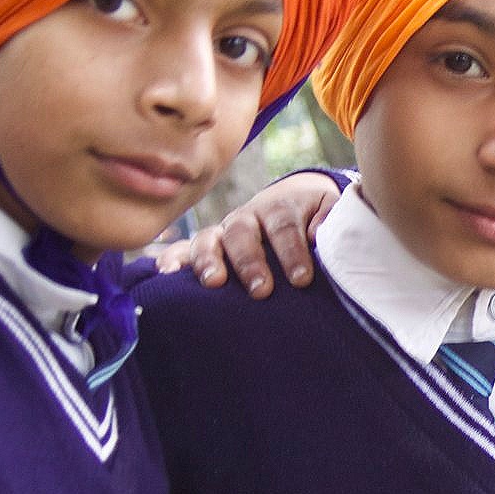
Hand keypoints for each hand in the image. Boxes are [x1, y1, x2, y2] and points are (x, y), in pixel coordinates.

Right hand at [177, 172, 340, 295]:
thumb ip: (329, 219)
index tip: (302, 279)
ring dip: (209, 261)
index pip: (284, 226)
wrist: (293, 203)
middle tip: (262, 290)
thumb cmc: (315, 217)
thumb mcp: (329, 211)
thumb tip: (317, 234)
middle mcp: (247, 217)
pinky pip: (183, 249)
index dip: (292, 251)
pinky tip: (165, 275)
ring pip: (209, 239)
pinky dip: (172, 259)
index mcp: (280, 207)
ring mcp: (223, 231)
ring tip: (214, 283)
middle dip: (251, 261)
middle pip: (243, 233)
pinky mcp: (206, 246)